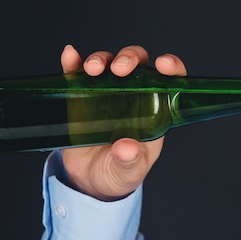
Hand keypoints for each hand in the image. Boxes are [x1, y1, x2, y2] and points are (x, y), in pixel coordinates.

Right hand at [59, 45, 187, 200]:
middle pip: (137, 64)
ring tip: (93, 70)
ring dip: (101, 59)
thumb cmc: (117, 174)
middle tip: (120, 69)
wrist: (87, 182)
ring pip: (108, 63)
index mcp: (153, 111)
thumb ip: (130, 161)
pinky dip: (74, 62)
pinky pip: (78, 73)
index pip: (167, 81)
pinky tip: (70, 56)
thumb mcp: (127, 172)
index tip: (164, 65)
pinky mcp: (81, 95)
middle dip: (129, 58)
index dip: (171, 66)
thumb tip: (127, 148)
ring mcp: (106, 93)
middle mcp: (132, 96)